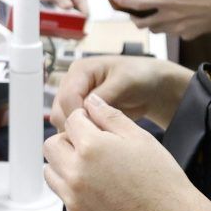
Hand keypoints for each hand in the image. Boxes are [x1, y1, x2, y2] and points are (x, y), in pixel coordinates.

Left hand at [44, 94, 210, 210]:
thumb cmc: (160, 179)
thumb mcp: (139, 137)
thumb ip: (110, 116)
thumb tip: (91, 102)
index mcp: (91, 147)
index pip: (71, 120)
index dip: (84, 119)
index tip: (93, 125)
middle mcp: (76, 173)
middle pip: (51, 145)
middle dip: (67, 140)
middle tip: (89, 146)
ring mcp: (73, 198)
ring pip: (50, 172)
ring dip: (63, 164)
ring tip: (90, 168)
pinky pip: (63, 196)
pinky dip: (73, 189)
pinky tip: (98, 190)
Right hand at [51, 55, 189, 132]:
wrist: (151, 87)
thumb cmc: (140, 76)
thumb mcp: (125, 81)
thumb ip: (104, 95)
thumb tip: (85, 109)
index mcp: (80, 71)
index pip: (67, 97)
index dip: (76, 115)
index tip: (92, 129)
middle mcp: (72, 84)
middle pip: (59, 111)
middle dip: (75, 127)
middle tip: (97, 138)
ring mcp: (75, 100)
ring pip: (62, 122)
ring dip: (77, 133)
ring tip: (99, 139)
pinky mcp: (81, 114)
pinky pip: (72, 129)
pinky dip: (82, 136)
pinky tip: (98, 140)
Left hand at [119, 0, 210, 37]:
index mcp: (166, 2)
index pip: (135, 5)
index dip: (122, 1)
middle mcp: (168, 19)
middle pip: (140, 23)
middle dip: (134, 16)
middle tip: (134, 8)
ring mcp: (177, 30)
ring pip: (155, 29)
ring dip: (151, 21)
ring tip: (158, 10)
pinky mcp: (186, 35)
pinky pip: (172, 32)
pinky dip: (170, 25)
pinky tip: (180, 15)